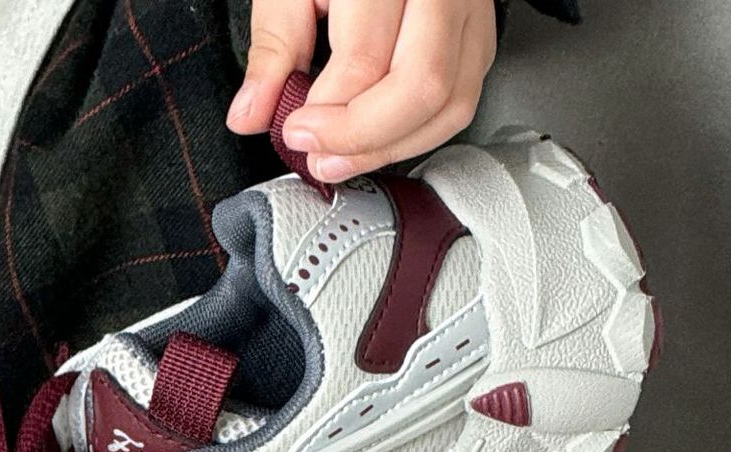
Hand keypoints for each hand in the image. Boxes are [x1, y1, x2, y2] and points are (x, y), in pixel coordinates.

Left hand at [228, 0, 499, 184]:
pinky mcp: (478, 33)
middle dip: (364, 138)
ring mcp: (469, 9)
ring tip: (343, 158)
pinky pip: (462, 100)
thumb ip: (273, 47)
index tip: (294, 130)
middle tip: (320, 154)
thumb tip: (251, 113)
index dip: (329, 113)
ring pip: (449, 102)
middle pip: (420, 86)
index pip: (365, 61)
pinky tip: (379, 140)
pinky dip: (419, 134)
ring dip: (392, 147)